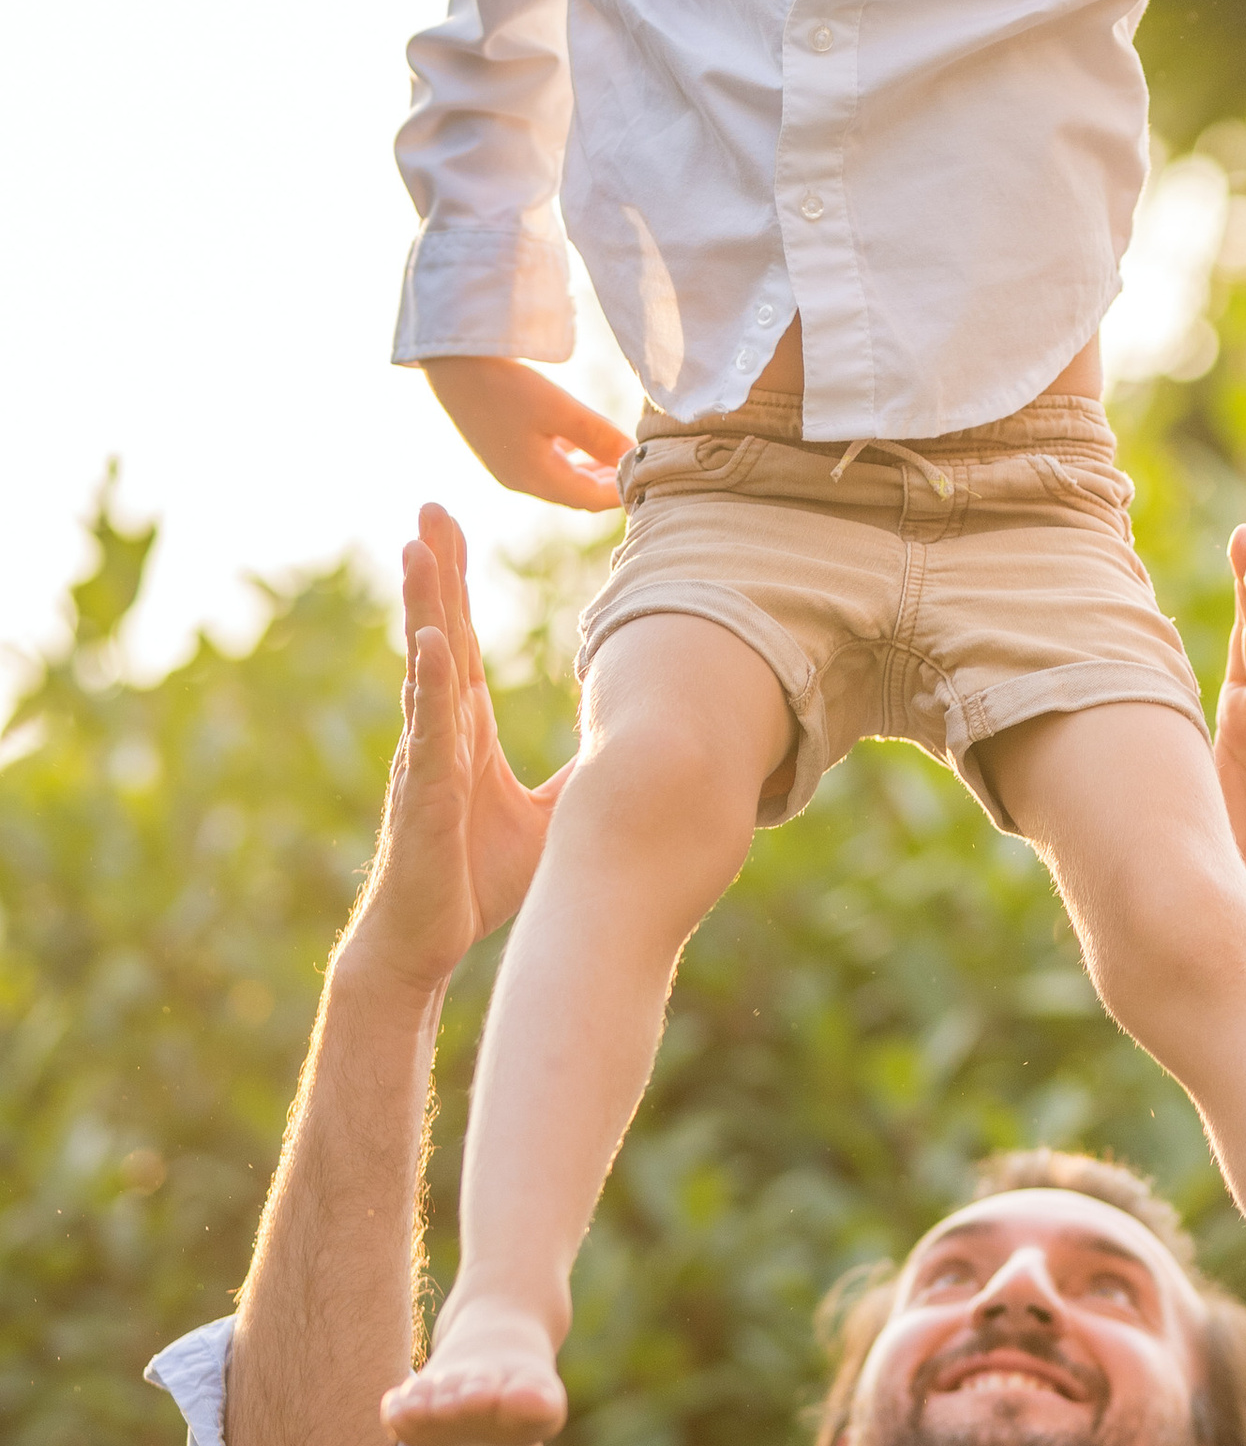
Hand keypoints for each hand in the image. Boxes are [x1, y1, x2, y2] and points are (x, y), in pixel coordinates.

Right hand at [348, 508, 567, 999]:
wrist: (430, 939)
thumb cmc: (477, 880)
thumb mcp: (550, 819)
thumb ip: (579, 778)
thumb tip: (627, 750)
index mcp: (464, 731)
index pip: (461, 642)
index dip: (456, 585)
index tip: (451, 528)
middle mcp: (440, 733)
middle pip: (438, 634)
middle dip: (435, 571)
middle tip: (430, 506)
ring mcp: (427, 759)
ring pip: (424, 669)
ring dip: (422, 608)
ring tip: (417, 548)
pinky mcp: (424, 794)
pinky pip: (426, 731)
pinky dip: (428, 685)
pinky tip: (429, 643)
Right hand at [423, 355, 628, 511]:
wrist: (451, 365)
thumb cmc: (507, 385)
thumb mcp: (561, 410)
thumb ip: (599, 436)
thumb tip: (634, 456)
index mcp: (537, 478)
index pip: (592, 499)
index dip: (622, 492)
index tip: (650, 477)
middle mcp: (522, 481)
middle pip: (577, 495)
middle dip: (609, 484)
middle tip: (640, 469)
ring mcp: (509, 468)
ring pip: (562, 481)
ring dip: (590, 472)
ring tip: (618, 456)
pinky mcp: (502, 450)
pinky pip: (545, 465)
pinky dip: (570, 460)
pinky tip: (582, 443)